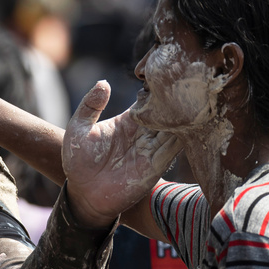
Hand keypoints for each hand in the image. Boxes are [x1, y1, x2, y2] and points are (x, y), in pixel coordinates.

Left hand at [62, 82, 181, 228]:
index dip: (156, 88)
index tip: (164, 74)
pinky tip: (186, 125)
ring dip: (180, 116)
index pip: (148, 100)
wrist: (84, 194)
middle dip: (174, 100)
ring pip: (173, 128)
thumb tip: (103, 82)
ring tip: (190, 100)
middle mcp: (144, 132)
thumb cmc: (78, 160)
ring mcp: (152, 148)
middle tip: (184, 84)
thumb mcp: (78, 128)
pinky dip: (181, 137)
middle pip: (165, 112)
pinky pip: (173, 148)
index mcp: (127, 120)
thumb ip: (90, 105)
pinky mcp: (156, 165)